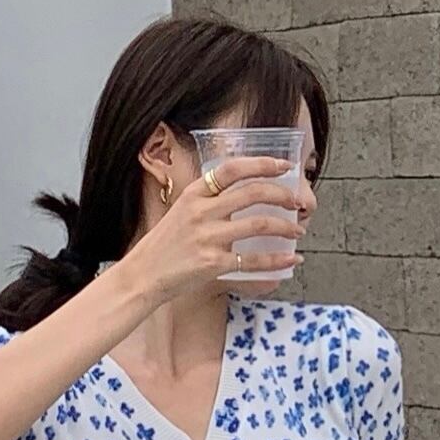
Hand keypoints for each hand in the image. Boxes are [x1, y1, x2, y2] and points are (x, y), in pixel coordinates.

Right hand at [125, 153, 309, 310]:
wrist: (142, 275)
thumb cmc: (163, 245)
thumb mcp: (181, 211)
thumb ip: (208, 201)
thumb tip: (242, 193)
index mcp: (194, 194)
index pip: (232, 169)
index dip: (263, 164)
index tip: (284, 167)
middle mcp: (201, 211)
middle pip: (253, 193)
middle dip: (282, 195)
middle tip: (296, 202)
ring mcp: (208, 237)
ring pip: (259, 224)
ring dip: (285, 227)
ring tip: (296, 230)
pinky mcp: (213, 263)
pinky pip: (254, 260)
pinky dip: (277, 260)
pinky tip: (290, 258)